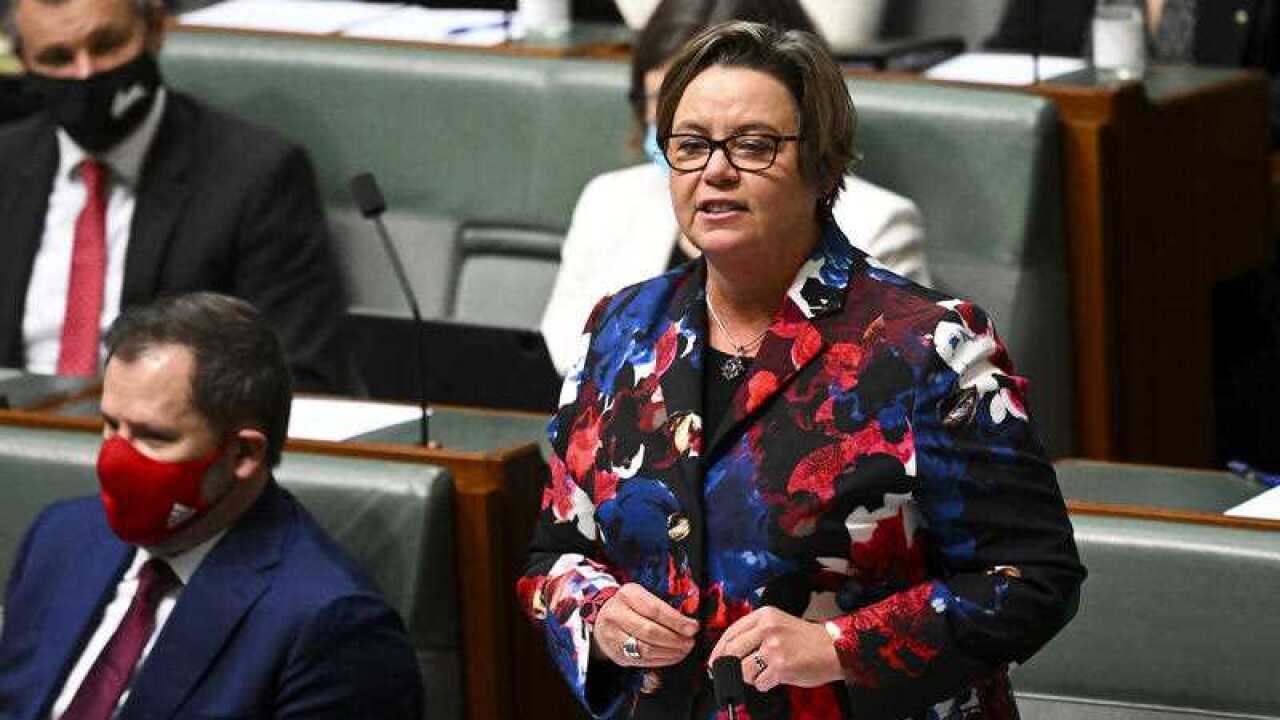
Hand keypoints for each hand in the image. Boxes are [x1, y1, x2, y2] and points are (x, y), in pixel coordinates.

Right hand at [592, 583, 698, 667]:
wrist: (601, 618)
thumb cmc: (630, 605)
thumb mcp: (642, 595)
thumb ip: (663, 604)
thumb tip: (689, 619)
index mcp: (627, 595)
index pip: (654, 609)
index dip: (676, 621)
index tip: (693, 627)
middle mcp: (616, 615)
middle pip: (649, 631)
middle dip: (675, 639)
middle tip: (690, 641)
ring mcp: (613, 637)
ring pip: (645, 649)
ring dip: (670, 652)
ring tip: (684, 649)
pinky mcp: (616, 655)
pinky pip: (643, 661)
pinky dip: (662, 660)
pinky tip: (673, 656)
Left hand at [709, 607, 842, 691]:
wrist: (834, 649)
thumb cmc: (806, 639)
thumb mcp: (778, 624)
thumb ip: (754, 633)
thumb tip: (726, 653)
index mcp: (764, 615)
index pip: (730, 632)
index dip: (718, 650)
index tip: (714, 662)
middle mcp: (767, 629)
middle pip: (731, 651)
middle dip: (727, 667)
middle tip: (727, 675)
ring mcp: (774, 648)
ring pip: (743, 670)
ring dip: (749, 677)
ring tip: (763, 674)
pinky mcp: (781, 666)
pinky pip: (760, 682)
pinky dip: (764, 684)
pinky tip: (775, 678)